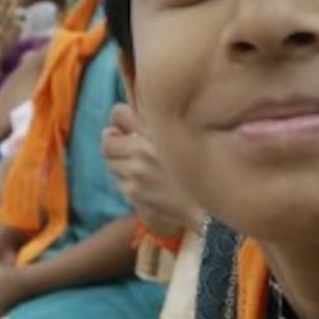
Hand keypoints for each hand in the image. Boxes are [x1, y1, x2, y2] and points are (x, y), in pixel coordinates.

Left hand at [101, 103, 199, 238]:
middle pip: (107, 141)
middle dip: (115, 147)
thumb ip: (155, 124)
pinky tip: (148, 187)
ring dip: (121, 165)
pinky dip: (130, 184)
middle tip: (127, 154)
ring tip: (142, 171)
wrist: (212, 205)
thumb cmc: (203, 168)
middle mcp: (143, 145)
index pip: (117, 113)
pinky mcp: (133, 190)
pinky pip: (120, 183)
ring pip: (110, 163)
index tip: (123, 129)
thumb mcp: (185, 135)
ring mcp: (136, 169)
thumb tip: (114, 127)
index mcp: (157, 127)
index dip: (118, 122)